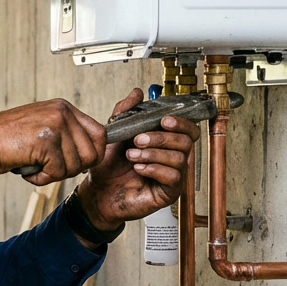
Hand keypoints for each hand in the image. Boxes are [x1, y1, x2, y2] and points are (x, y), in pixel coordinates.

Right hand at [0, 99, 106, 185]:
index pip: (99, 134)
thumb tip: (91, 153)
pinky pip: (58, 172)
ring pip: (76, 165)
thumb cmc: (5, 139)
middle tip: (51, 168)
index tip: (77, 163)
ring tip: (35, 166)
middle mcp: (62, 112)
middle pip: (92, 153)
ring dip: (54, 174)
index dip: (91, 154)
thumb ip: (65, 134)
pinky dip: (42, 178)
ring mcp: (55, 124)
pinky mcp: (46, 141)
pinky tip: (28, 169)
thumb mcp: (41, 127)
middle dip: (73, 169)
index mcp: (63, 107)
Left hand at [74, 88, 199, 229]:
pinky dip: (154, 169)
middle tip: (137, 140)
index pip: (188, 130)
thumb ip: (126, 112)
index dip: (181, 123)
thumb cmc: (110, 165)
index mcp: (166, 143)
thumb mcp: (116, 134)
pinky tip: (138, 169)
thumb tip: (137, 92)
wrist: (98, 191)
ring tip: (132, 156)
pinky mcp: (169, 193)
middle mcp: (174, 158)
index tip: (164, 120)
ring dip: (153, 154)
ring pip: (179, 159)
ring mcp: (174, 176)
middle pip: (186, 142)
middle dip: (161, 138)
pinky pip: (173, 177)